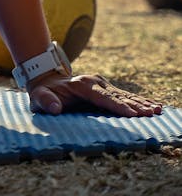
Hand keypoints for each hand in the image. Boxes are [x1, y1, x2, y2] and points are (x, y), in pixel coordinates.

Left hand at [28, 72, 162, 117]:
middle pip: (117, 95)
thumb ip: (45, 101)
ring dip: (140, 103)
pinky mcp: (106, 89)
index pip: (102, 97)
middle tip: (151, 113)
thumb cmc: (43, 93)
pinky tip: (152, 106)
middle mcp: (95, 82)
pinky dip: (139, 101)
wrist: (47, 81)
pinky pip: (125, 96)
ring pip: (124, 95)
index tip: (130, 114)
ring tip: (157, 109)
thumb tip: (54, 108)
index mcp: (82, 85)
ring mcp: (102, 84)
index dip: (116, 106)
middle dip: (134, 105)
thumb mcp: (39, 97)